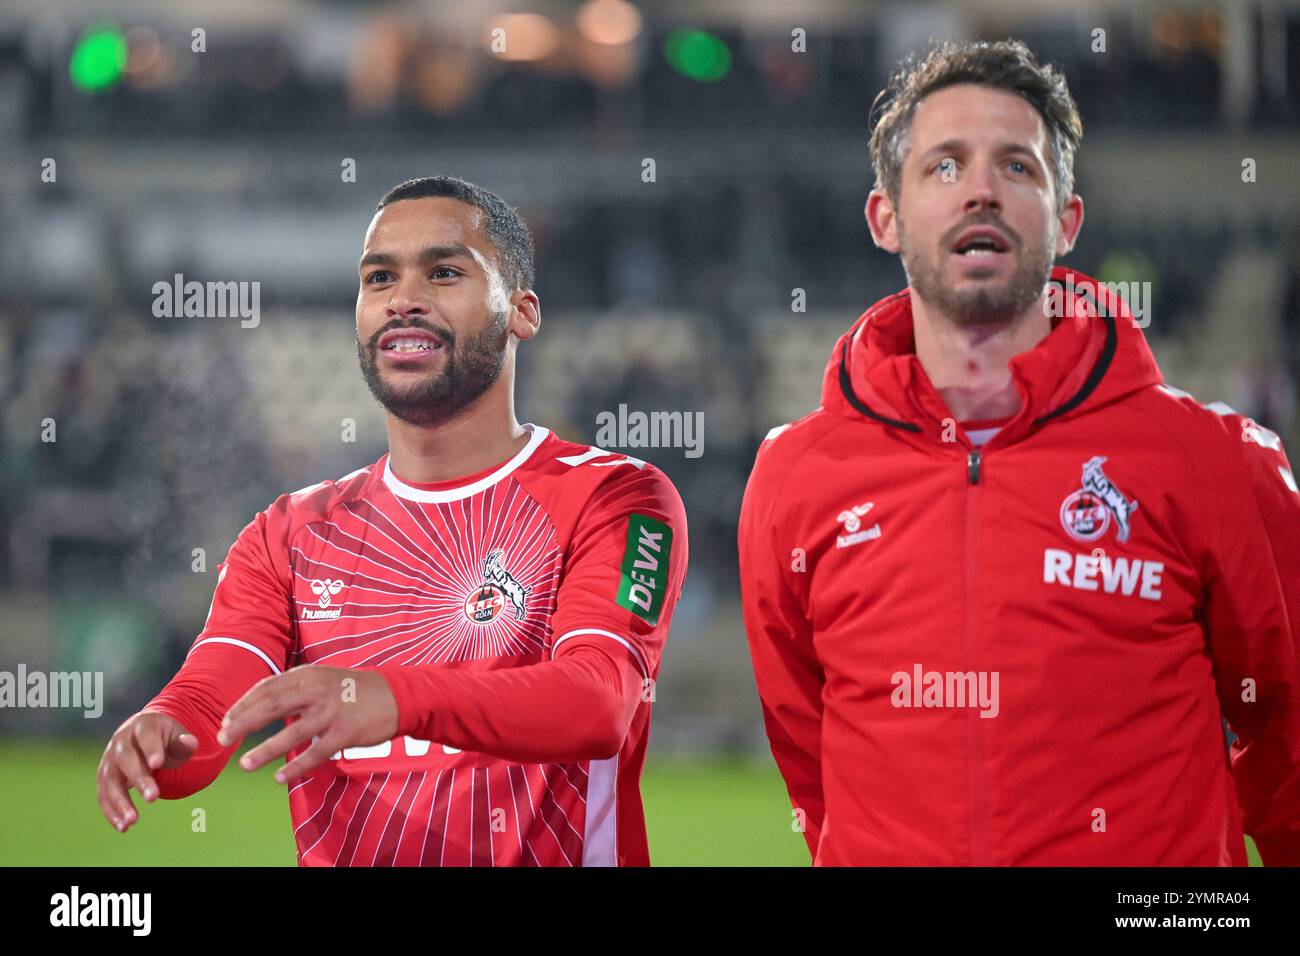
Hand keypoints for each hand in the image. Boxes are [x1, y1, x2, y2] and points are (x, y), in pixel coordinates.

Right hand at [96, 710, 197, 832]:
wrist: (143, 735)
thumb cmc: (165, 738)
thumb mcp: (177, 736)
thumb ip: (184, 743)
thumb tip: (190, 742)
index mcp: (142, 726)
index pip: (146, 736)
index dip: (151, 749)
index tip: (158, 764)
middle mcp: (121, 741)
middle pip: (127, 760)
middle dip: (139, 779)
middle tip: (153, 798)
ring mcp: (109, 758)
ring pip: (110, 780)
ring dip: (120, 802)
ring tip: (132, 821)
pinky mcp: (104, 776)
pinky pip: (104, 795)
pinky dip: (111, 811)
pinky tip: (123, 827)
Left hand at [218, 666, 397, 785]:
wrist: (396, 695)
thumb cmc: (356, 690)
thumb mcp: (324, 678)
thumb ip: (297, 689)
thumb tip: (262, 705)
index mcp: (309, 675)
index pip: (267, 688)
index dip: (243, 704)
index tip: (226, 721)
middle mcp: (317, 691)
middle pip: (271, 706)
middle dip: (243, 723)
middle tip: (223, 739)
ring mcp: (331, 712)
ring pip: (291, 733)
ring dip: (265, 750)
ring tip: (245, 764)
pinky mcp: (345, 733)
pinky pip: (315, 753)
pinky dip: (296, 767)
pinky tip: (280, 778)